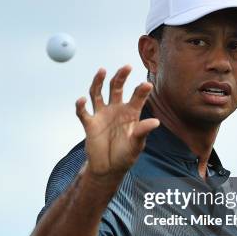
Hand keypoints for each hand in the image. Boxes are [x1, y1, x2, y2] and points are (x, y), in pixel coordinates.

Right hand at [75, 65, 159, 180]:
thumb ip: (142, 131)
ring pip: (98, 93)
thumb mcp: (136, 145)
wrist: (108, 168)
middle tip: (127, 67)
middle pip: (117, 87)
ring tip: (102, 71)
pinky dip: (80, 106)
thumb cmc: (125, 156)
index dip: (141, 90)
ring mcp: (102, 115)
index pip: (137, 97)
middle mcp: (116, 110)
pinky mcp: (90, 124)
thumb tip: (155, 122)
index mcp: (131, 113)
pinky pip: (83, 112)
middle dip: (121, 77)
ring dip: (99, 81)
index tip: (147, 84)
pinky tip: (81, 100)